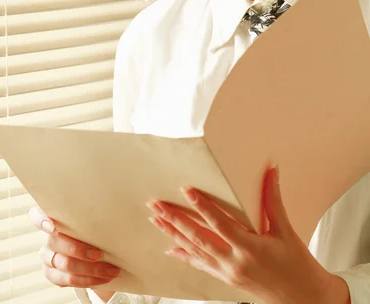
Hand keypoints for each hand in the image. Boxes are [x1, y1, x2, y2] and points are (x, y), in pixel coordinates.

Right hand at [29, 206, 120, 289]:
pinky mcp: (52, 273)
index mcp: (52, 218)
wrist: (93, 250)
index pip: (36, 216)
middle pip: (56, 243)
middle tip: (99, 254)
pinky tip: (103, 279)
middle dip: (79, 250)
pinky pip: (66, 280)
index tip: (53, 227)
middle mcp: (47, 237)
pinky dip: (87, 280)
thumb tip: (121, 205)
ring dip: (89, 269)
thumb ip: (94, 212)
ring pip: (64, 264)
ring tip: (110, 270)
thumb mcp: (92, 218)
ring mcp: (48, 256)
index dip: (41, 221)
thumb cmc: (93, 227)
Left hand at [146, 167, 350, 303]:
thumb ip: (273, 199)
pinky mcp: (226, 280)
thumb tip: (271, 170)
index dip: (201, 206)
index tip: (186, 190)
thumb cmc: (297, 265)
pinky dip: (185, 255)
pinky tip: (171, 248)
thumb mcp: (285, 230)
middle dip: (174, 220)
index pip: (219, 223)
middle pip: (198, 238)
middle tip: (156, 205)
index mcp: (250, 248)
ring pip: (194, 251)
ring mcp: (228, 273)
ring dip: (173, 234)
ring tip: (156, 220)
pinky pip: (200, 265)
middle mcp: (235, 262)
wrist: (304, 298)